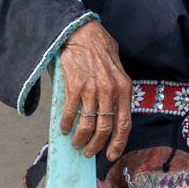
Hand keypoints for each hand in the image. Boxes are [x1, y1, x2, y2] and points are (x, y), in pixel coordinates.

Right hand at [58, 20, 132, 160]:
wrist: (82, 32)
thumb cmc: (101, 50)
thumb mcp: (118, 70)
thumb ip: (118, 92)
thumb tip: (114, 115)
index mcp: (124, 88)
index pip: (124, 123)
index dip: (118, 143)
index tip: (111, 155)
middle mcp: (110, 90)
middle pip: (106, 128)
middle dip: (97, 145)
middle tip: (89, 153)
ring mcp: (92, 89)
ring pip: (88, 124)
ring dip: (80, 138)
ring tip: (76, 143)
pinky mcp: (74, 85)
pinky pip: (70, 112)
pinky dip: (66, 124)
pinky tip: (64, 129)